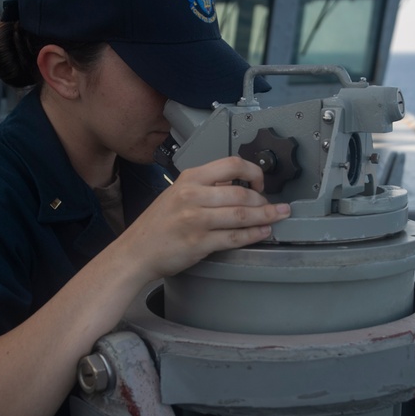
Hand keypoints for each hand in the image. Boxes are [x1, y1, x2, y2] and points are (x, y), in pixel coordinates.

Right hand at [120, 156, 289, 280]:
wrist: (136, 251)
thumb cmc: (158, 224)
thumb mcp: (178, 193)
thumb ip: (206, 187)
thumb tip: (237, 185)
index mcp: (190, 178)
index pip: (232, 164)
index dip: (254, 173)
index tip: (261, 184)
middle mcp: (193, 196)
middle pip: (241, 194)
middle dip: (264, 201)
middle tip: (274, 206)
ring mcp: (196, 220)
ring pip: (241, 215)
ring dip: (266, 217)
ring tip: (278, 217)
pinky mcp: (199, 243)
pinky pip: (235, 237)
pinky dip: (254, 235)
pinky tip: (263, 232)